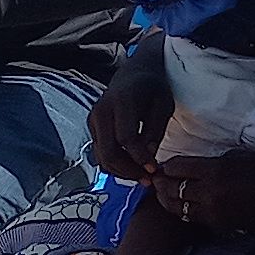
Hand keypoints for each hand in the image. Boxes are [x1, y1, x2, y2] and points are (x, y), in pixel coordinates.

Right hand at [88, 54, 169, 182]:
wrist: (133, 74)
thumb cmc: (152, 88)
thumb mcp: (163, 104)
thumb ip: (155, 129)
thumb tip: (148, 156)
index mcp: (121, 101)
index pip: (126, 138)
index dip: (140, 157)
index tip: (154, 169)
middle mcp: (101, 111)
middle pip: (109, 152)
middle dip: (129, 170)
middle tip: (148, 179)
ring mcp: (93, 120)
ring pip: (102, 157)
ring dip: (122, 172)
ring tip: (142, 176)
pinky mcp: (92, 128)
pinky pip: (100, 154)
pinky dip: (115, 166)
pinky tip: (132, 168)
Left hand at [143, 152, 254, 237]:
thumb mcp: (239, 157)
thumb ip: (211, 162)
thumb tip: (186, 165)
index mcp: (216, 170)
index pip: (177, 168)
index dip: (167, 166)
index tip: (164, 164)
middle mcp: (210, 193)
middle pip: (171, 188)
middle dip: (160, 183)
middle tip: (156, 178)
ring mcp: (214, 212)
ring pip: (176, 207)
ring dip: (166, 199)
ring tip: (162, 192)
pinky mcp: (219, 225)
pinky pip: (192, 218)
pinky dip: (181, 210)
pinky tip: (180, 204)